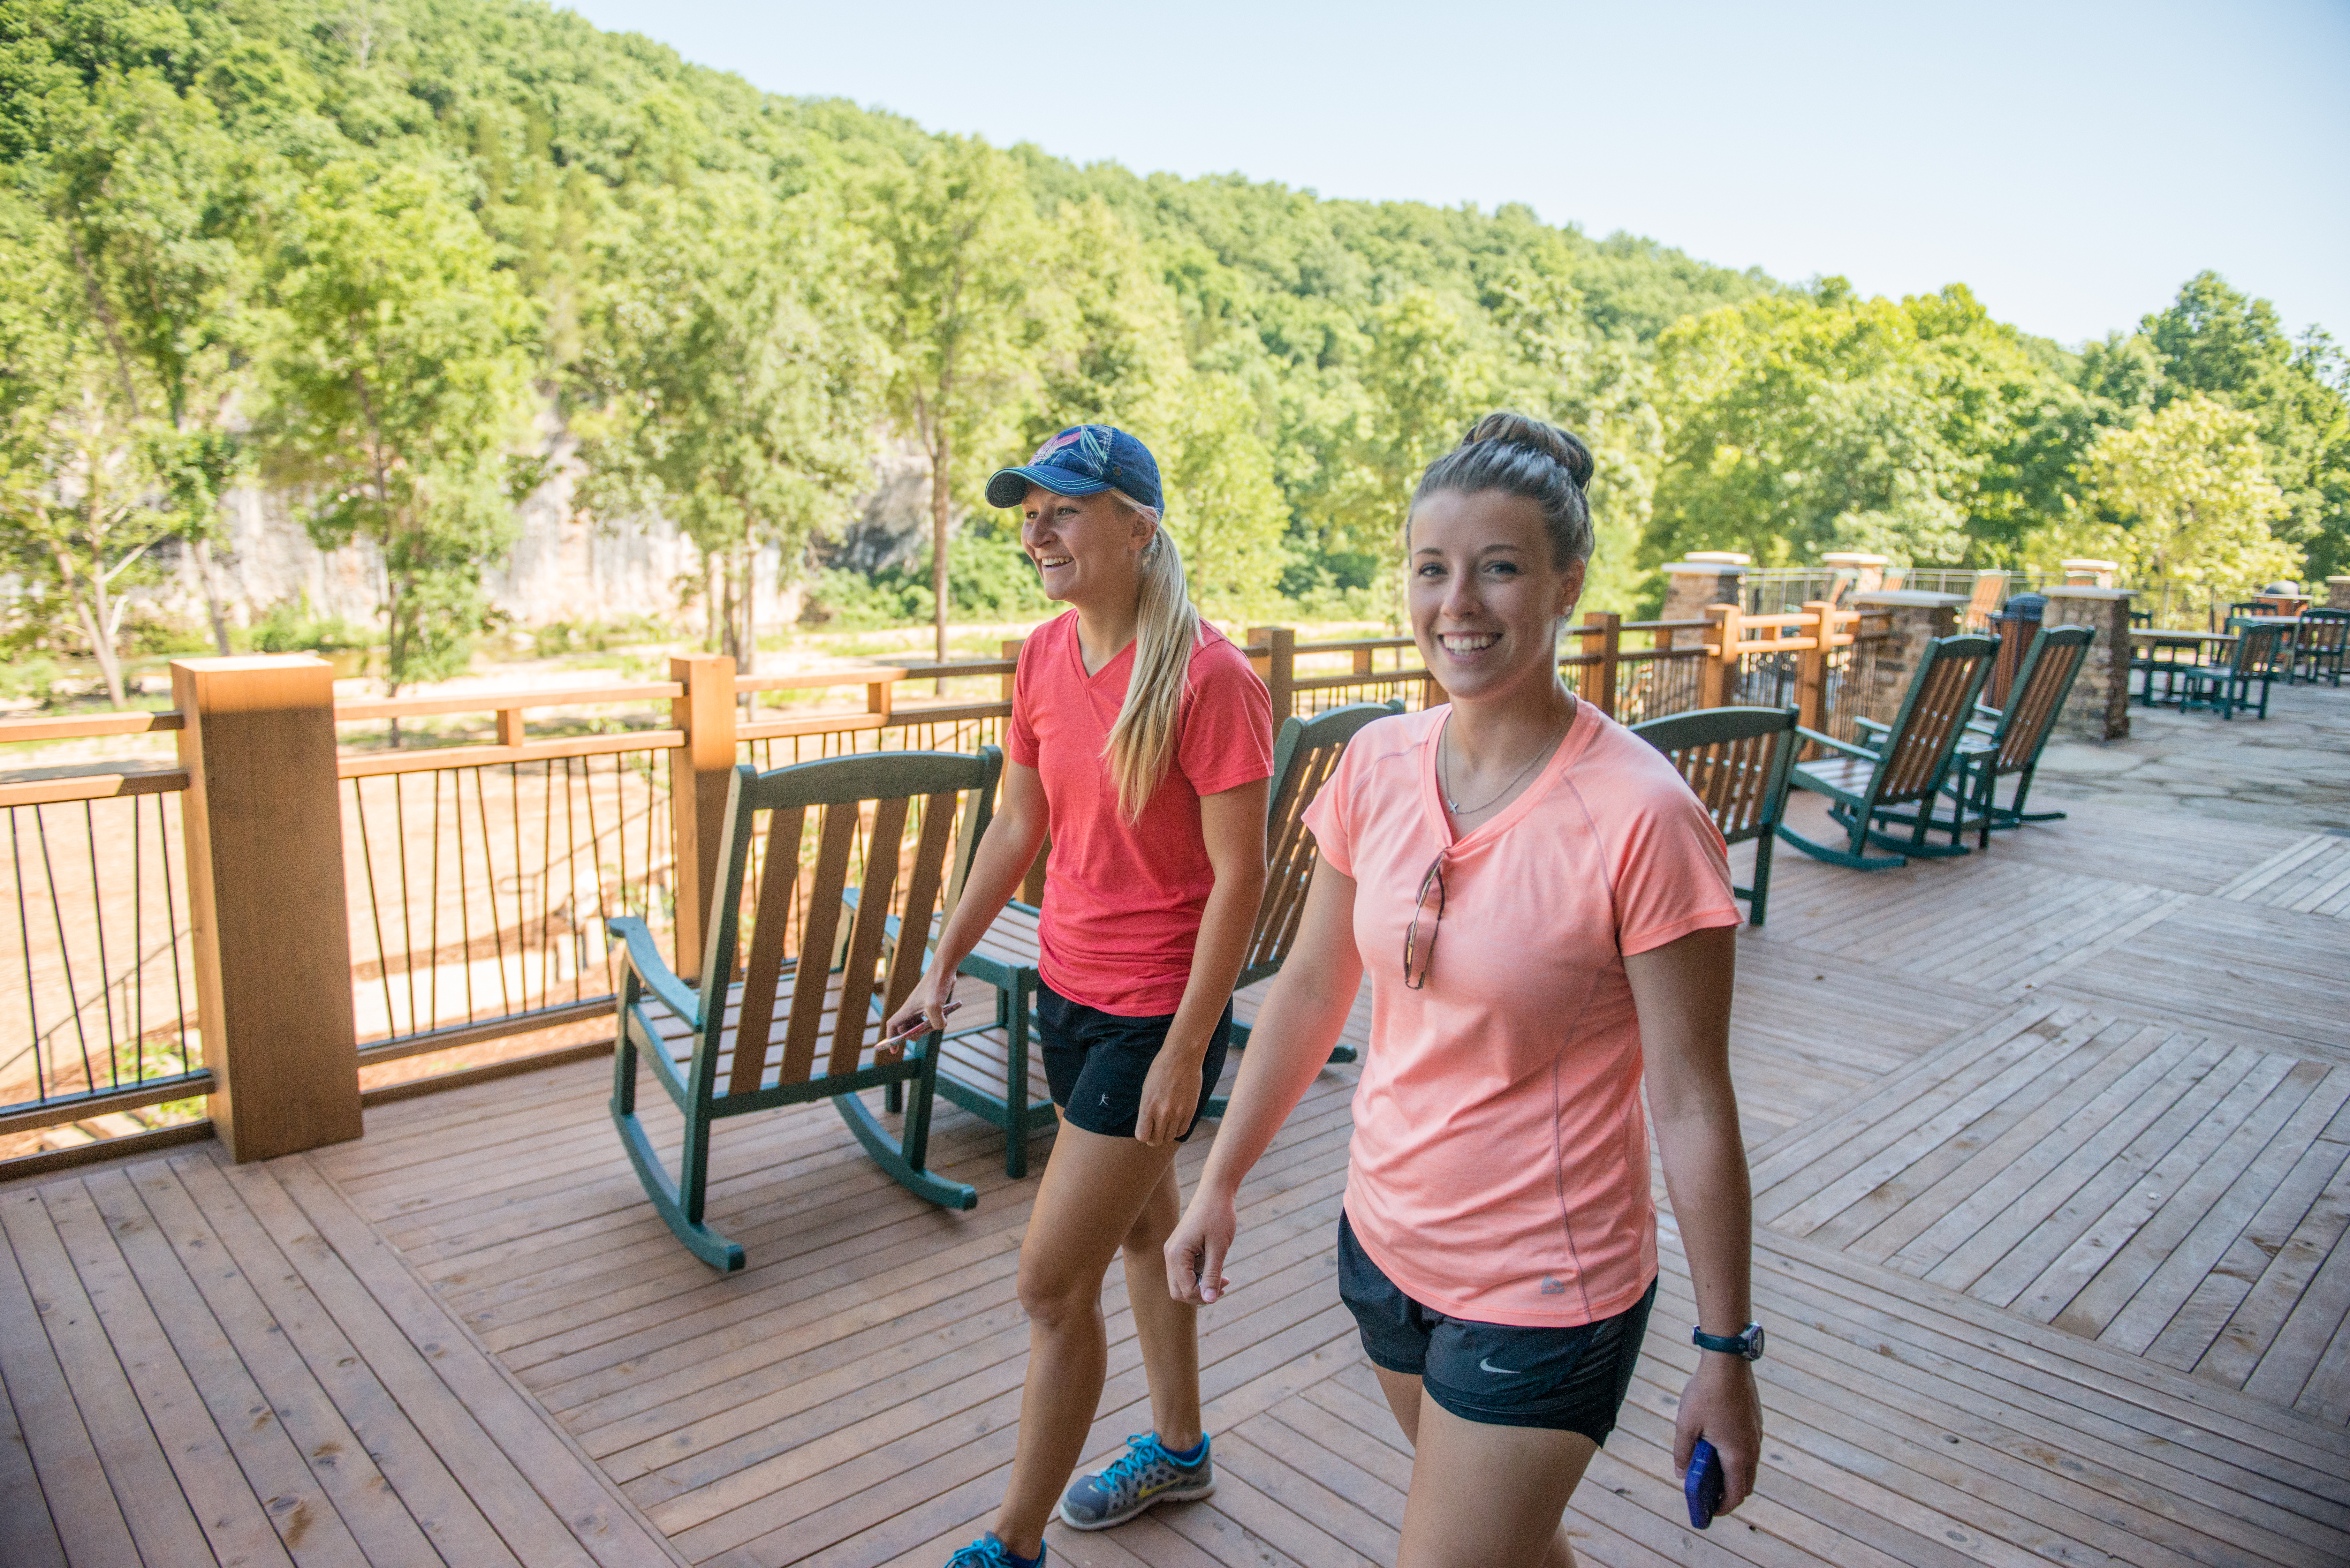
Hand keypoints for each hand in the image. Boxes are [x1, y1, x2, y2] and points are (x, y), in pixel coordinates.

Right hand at [878, 967, 952, 1064]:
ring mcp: (922, 1007)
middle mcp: (912, 1009)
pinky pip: (932, 1019)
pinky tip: (945, 1015)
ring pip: (921, 1025)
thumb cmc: (936, 985)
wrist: (945, 969)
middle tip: (924, 1031)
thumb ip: (936, 1023)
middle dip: (915, 1034)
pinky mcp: (932, 1004)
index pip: (892, 1026)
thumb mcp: (935, 1007)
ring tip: (939, 1020)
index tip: (893, 1051)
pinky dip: (937, 1021)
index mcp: (907, 1010)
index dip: (891, 1039)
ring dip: (929, 1028)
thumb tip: (940, 1026)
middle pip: (907, 1029)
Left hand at [1133, 1041, 1204, 1146]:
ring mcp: (1178, 1113)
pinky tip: (1176, 1119)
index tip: (1146, 1129)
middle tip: (1156, 1129)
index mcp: (1147, 1106)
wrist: (1182, 1057)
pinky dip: (1178, 1128)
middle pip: (1156, 1141)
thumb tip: (1148, 1125)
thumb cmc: (1161, 1070)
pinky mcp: (1190, 1111)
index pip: (1142, 1136)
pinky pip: (1183, 1131)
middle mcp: (1162, 1112)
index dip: (1143, 1135)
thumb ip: (1146, 1109)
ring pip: (1170, 1137)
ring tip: (1167, 1122)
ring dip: (1167, 1133)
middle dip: (1154, 1137)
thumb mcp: (1146, 1089)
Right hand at [1164, 1185, 1236, 1304]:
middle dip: (1200, 1294)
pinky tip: (1217, 1270)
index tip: (1224, 1285)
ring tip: (1223, 1278)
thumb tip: (1210, 1300)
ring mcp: (1174, 1252)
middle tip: (1222, 1285)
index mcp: (1176, 1255)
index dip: (1205, 1295)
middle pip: (1179, 1291)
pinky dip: (1200, 1275)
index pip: (1185, 1290)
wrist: (1216, 1192)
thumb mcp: (1218, 1248)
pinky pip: (1186, 1272)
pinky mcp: (1180, 1249)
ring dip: (1201, 1286)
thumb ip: (1213, 1275)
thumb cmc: (1218, 1216)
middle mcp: (1170, 1255)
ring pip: (1182, 1283)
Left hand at [1673, 1354, 1761, 1516]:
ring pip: (1749, 1467)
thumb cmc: (1705, 1393)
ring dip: (1733, 1475)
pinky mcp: (1756, 1423)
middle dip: (1729, 1494)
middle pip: (1746, 1485)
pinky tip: (1717, 1446)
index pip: (1736, 1495)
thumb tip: (1681, 1475)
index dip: (1723, 1508)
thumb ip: (1683, 1453)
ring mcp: (1757, 1436)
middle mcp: (1752, 1449)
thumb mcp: (1685, 1425)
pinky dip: (1737, 1458)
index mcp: (1736, 1456)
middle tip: (1708, 1493)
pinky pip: (1750, 1450)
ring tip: (1710, 1470)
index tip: (1710, 1510)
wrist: (1727, 1362)